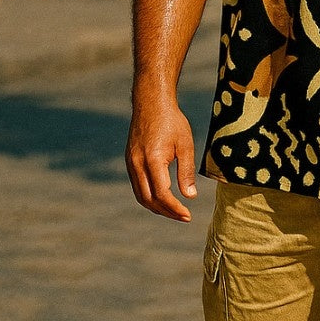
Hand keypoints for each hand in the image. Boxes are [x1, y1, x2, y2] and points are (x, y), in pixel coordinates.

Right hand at [125, 94, 197, 221]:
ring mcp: (130, 163)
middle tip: (184, 217)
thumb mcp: (185, 145)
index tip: (188, 215)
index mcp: (152, 159)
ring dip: (156, 207)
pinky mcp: (130, 161)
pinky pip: (138, 186)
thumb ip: (186, 171)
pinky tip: (163, 198)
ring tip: (175, 212)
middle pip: (148, 199)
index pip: (161, 193)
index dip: (174, 208)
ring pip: (140, 195)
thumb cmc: (172, 121)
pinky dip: (149, 197)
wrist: (151, 103)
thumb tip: (190, 196)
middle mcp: (137, 163)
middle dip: (166, 212)